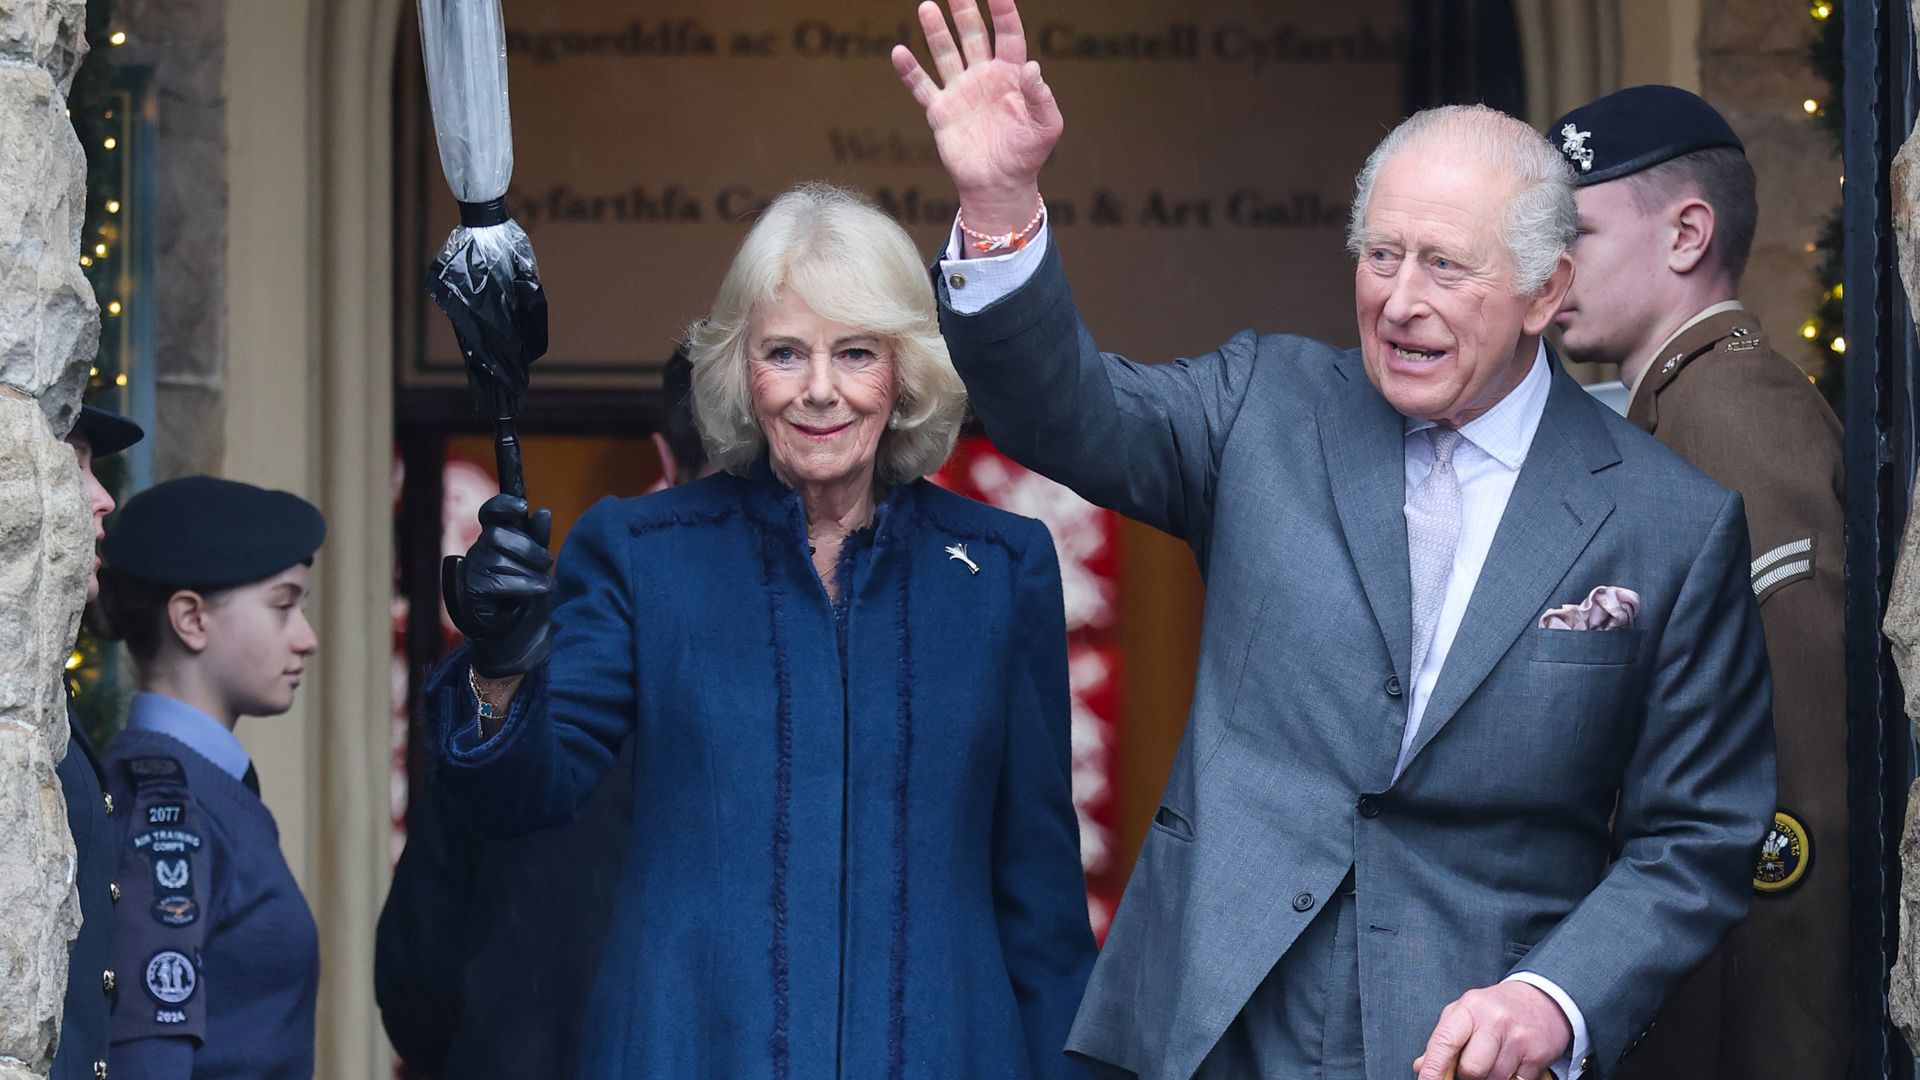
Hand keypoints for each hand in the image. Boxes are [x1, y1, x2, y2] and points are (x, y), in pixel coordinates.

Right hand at [443, 494, 553, 677]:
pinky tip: (536, 592)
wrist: (518, 639)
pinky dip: (524, 586)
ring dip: (529, 573)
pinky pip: (498, 582)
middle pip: (498, 535)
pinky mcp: (471, 594)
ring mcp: (471, 573)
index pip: (490, 514)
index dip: (503, 505)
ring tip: (541, 586)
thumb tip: (542, 512)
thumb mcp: (538, 566)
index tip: (523, 506)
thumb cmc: (527, 598)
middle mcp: (478, 552)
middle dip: (528, 548)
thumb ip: (538, 540)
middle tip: (546, 563)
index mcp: (494, 540)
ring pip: (499, 559)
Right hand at [891, 0, 1062, 235]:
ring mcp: (960, 92)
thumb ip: (1041, 97)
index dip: (1003, 11)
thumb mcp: (1046, 126)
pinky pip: (922, 86)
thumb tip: (1033, 68)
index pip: (1008, 34)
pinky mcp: (940, 112)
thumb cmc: (1028, 155)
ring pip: (945, 53)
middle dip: (964, 10)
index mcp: (1012, 75)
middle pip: (973, 35)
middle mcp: (983, 77)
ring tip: (927, 7)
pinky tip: (899, 52)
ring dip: (936, 31)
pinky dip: (910, 71)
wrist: (1000, 185)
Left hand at [1412, 982, 1570, 1079]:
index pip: (1445, 1042)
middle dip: (1466, 1075)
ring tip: (1492, 1059)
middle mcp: (1495, 1021)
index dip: (1433, 1068)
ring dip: (1488, 1078)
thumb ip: (1443, 1039)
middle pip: (1471, 1069)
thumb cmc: (1494, 1009)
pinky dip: (1508, 1079)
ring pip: (1493, 1079)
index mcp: (1470, 1008)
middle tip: (1471, 1066)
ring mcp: (1519, 1039)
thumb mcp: (1464, 1014)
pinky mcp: (1538, 1056)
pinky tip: (1510, 1063)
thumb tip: (1421, 1067)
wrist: (1542, 1000)